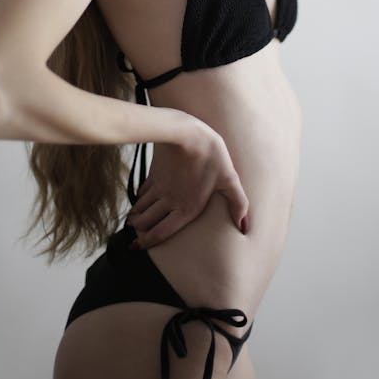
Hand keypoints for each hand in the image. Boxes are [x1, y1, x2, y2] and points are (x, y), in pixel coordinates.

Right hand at [126, 118, 248, 248]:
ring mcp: (159, 187)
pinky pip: (143, 191)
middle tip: (134, 238)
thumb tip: (245, 227)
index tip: (137, 247)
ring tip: (132, 222)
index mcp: (187, 208)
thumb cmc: (210, 155)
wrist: (185, 131)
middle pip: (147, 222)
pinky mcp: (154, 173)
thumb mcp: (229, 179)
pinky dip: (139, 199)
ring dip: (136, 217)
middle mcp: (169, 201)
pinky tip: (139, 199)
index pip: (162, 232)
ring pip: (142, 207)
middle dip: (139, 231)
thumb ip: (238, 204)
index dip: (148, 242)